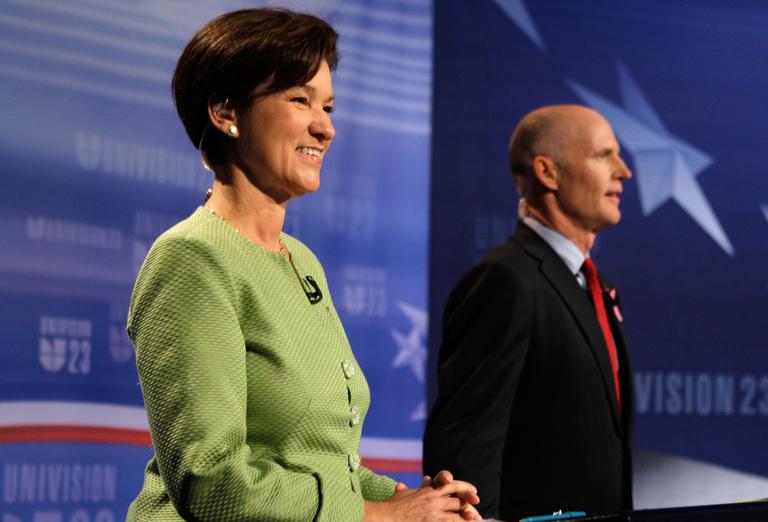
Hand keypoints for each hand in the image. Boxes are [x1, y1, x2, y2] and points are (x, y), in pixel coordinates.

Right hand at [365, 470, 480, 520]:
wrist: (385, 517)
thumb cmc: (391, 507)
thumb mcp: (400, 495)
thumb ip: (405, 490)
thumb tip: (401, 486)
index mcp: (429, 490)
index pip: (452, 485)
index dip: (465, 488)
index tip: (474, 492)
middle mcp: (433, 499)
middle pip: (458, 500)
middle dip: (469, 507)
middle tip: (477, 514)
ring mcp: (433, 513)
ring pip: (458, 514)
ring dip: (468, 518)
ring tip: (476, 521)